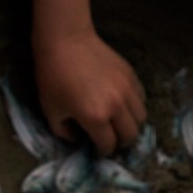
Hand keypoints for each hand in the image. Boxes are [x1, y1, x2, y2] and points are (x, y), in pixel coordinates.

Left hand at [33, 29, 145, 154]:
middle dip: (120, 141)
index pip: (109, 145)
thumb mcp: (50, 110)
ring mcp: (127, 89)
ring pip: (141, 117)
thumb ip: (64, 133)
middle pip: (131, 135)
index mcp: (95, 117)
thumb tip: (78, 139)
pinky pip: (141, 98)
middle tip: (110, 136)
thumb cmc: (53, 76)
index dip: (102, 150)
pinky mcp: (131, 75)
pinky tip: (122, 102)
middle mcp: (116, 106)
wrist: (65, 41)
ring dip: (131, 123)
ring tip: (119, 120)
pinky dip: (134, 105)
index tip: (97, 148)